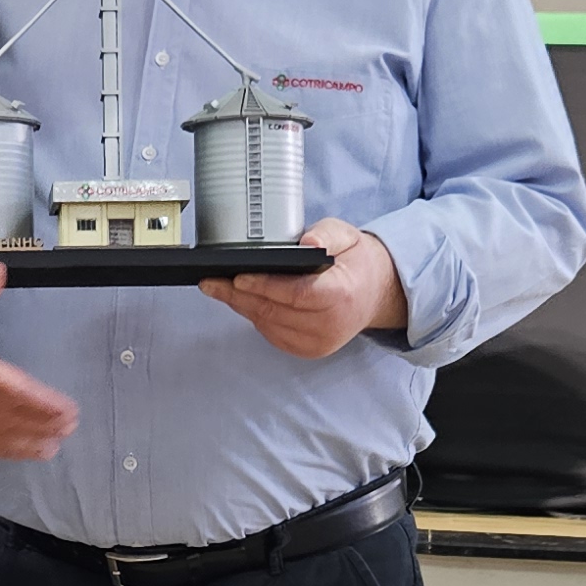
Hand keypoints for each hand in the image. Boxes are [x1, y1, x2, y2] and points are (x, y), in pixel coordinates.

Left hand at [200, 218, 406, 359]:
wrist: (376, 294)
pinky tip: (242, 301)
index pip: (296, 294)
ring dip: (242, 306)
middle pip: (274, 312)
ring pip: (268, 324)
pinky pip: (272, 333)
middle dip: (238, 296)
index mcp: (341, 295)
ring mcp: (319, 342)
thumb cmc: (357, 263)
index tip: (237, 278)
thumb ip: (326, 235)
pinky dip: (255, 316)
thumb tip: (306, 242)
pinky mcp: (309, 351)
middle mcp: (330, 325)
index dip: (264, 286)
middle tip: (210, 282)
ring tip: (218, 288)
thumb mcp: (348, 236)